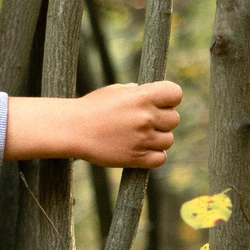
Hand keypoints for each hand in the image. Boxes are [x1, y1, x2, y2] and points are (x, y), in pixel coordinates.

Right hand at [8, 81, 181, 168]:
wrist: (73, 130)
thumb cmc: (92, 108)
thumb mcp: (115, 91)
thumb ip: (137, 93)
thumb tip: (154, 96)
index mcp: (141, 96)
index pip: (175, 93)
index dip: (170, 98)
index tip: (162, 102)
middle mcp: (145, 117)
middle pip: (174, 119)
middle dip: (163, 120)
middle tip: (147, 121)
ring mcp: (142, 139)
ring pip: (168, 140)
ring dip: (158, 139)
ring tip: (141, 136)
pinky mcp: (137, 158)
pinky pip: (161, 158)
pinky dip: (155, 155)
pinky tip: (142, 149)